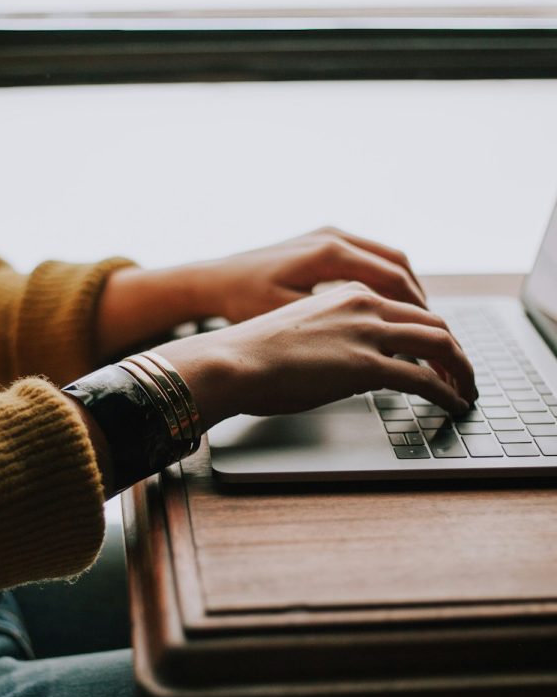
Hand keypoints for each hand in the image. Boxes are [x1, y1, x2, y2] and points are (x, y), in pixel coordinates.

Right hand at [154, 282, 475, 430]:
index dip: (430, 331)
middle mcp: (363, 304)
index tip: (437, 352)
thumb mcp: (300, 330)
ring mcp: (367, 332)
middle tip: (462, 372)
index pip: (406, 307)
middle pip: (432, 321)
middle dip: (455, 350)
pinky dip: (447, 392)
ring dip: (460, 369)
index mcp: (346, 292)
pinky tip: (453, 404)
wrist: (231, 360)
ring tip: (465, 390)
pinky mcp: (366, 365)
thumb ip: (333, 336)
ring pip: (439, 343)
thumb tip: (347, 363)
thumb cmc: (252, 352)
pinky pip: (424, 378)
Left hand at [197, 227, 426, 322]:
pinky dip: (385, 280)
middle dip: (419, 300)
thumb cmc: (243, 301)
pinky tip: (386, 306)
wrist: (213, 280)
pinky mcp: (321, 241)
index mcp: (329, 253)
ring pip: (386, 258)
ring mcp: (328, 235)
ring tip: (416, 321)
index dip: (417, 310)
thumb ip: (335, 326)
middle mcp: (333, 237)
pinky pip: (368, 257)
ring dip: (405, 289)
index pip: (393, 279)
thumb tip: (380, 344)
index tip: (431, 336)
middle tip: (433, 331)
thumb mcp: (288, 318)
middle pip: (397, 265)